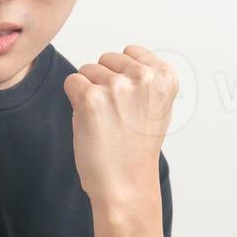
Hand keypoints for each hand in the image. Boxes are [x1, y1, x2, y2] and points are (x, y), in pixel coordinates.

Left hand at [64, 45, 177, 208]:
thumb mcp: (157, 108)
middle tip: (116, 115)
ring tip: (105, 121)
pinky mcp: (90, 98)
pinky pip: (71, 81)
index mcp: (165, 77)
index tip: (131, 101)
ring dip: (90, 92)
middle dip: (105, 81)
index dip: (124, 75)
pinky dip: (75, 100)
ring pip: (88, 70)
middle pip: (107, 59)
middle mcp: (144, 77)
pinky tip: (90, 121)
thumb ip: (146, 79)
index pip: (132, 52)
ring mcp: (117, 87)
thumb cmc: (137, 149)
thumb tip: (125, 56)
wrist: (126, 184)